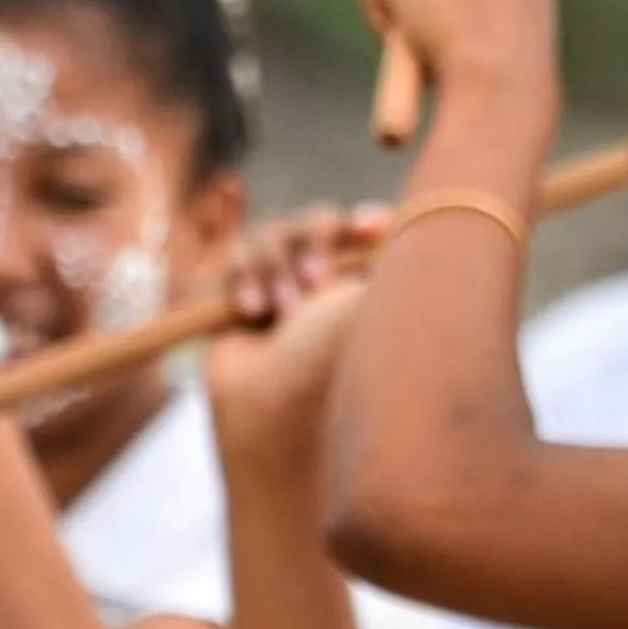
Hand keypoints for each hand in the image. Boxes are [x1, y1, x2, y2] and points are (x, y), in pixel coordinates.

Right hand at [205, 206, 383, 466]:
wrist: (275, 409)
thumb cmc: (333, 362)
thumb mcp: (376, 305)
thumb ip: (390, 259)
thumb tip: (399, 219)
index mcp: (366, 288)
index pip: (365, 231)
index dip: (363, 223)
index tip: (373, 228)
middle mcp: (327, 288)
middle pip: (313, 221)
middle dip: (310, 242)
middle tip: (311, 284)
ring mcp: (279, 292)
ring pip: (270, 233)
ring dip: (270, 265)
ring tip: (273, 312)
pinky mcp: (234, 298)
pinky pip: (228, 251)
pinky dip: (235, 259)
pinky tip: (244, 274)